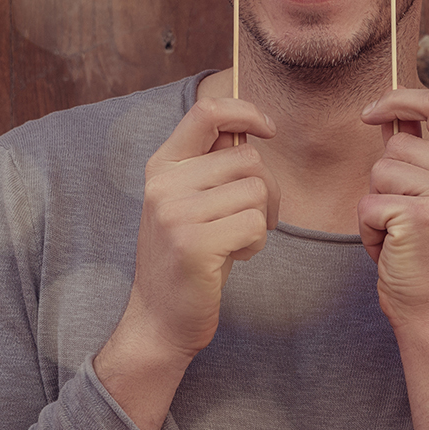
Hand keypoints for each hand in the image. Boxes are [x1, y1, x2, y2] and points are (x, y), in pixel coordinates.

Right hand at [94, 98, 277, 429]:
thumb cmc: (188, 257)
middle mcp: (164, 185)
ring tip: (233, 241)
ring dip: (260, 219)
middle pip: (248, 158)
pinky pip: (255, 224)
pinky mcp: (194, 244)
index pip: (206, 112)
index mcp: (162, 167)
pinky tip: (232, 258)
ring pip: (257, 191)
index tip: (268, 128)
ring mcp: (176, 214)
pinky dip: (255, 244)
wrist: (160, 320)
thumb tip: (251, 126)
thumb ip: (212, 165)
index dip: (245, 110)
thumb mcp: (190, 202)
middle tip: (251, 219)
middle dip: (266, 189)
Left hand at [357, 89, 428, 333]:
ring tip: (402, 236)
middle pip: (397, 144)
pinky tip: (394, 250)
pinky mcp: (420, 217)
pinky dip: (370, 229)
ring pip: (379, 172)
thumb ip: (421, 151)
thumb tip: (389, 110)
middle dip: (386, 180)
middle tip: (408, 221)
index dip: (400, 97)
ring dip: (377, 206)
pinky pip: (369, 202)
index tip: (371, 111)